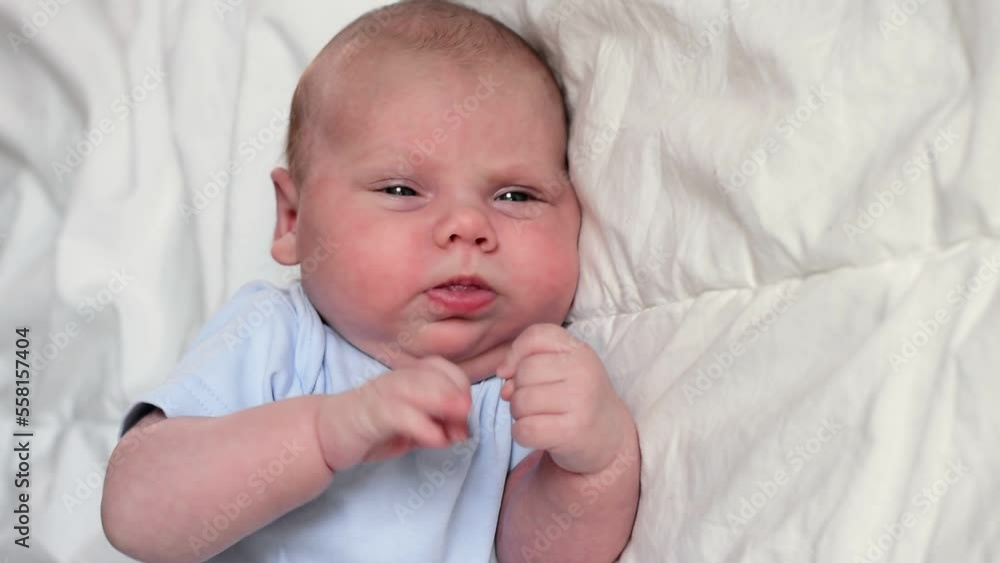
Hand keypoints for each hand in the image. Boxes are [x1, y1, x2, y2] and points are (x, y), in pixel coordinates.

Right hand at [318, 356, 470, 470]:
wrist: (325, 434)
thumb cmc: (372, 429)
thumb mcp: (411, 426)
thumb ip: (435, 424)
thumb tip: (461, 431)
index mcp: (407, 377)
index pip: (443, 368)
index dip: (460, 387)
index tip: (465, 415)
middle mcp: (396, 379)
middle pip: (436, 375)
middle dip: (457, 398)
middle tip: (463, 428)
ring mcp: (383, 394)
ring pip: (420, 388)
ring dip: (445, 407)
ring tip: (457, 431)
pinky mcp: (370, 414)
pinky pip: (401, 414)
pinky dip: (424, 426)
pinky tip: (436, 440)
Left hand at [497, 324, 632, 474]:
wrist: (612, 436)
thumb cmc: (579, 398)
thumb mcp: (564, 368)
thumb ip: (530, 362)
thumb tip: (504, 375)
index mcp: (579, 351)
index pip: (535, 336)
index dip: (514, 353)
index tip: (512, 372)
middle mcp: (582, 372)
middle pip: (523, 372)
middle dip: (517, 390)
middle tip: (534, 402)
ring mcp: (579, 401)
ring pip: (521, 402)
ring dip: (519, 414)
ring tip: (538, 417)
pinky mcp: (571, 432)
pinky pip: (524, 429)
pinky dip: (522, 434)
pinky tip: (539, 434)